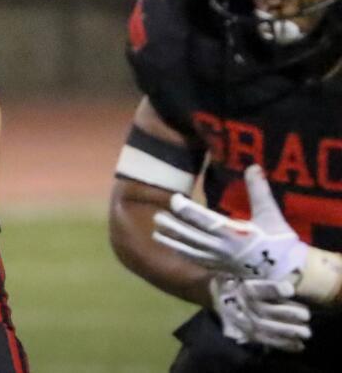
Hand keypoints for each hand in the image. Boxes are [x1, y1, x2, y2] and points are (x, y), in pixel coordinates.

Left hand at [153, 165, 306, 281]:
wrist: (285, 272)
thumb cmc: (278, 241)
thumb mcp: (271, 214)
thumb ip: (259, 191)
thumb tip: (253, 166)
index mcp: (235, 234)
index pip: (206, 220)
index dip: (188, 211)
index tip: (174, 199)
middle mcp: (223, 248)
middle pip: (192, 237)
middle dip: (174, 227)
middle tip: (156, 216)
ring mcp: (219, 260)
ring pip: (190, 251)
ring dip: (172, 242)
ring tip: (155, 233)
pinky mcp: (219, 268)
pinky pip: (196, 261)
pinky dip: (182, 254)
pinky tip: (171, 248)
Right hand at [211, 274, 310, 351]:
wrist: (212, 293)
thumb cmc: (235, 279)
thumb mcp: (241, 272)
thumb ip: (259, 276)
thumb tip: (288, 282)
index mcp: (242, 288)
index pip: (258, 289)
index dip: (274, 290)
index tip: (290, 289)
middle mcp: (243, 305)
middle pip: (266, 311)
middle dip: (288, 314)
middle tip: (306, 315)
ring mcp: (244, 321)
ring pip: (268, 328)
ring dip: (289, 331)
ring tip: (306, 332)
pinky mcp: (247, 333)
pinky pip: (266, 340)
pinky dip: (283, 344)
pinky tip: (298, 345)